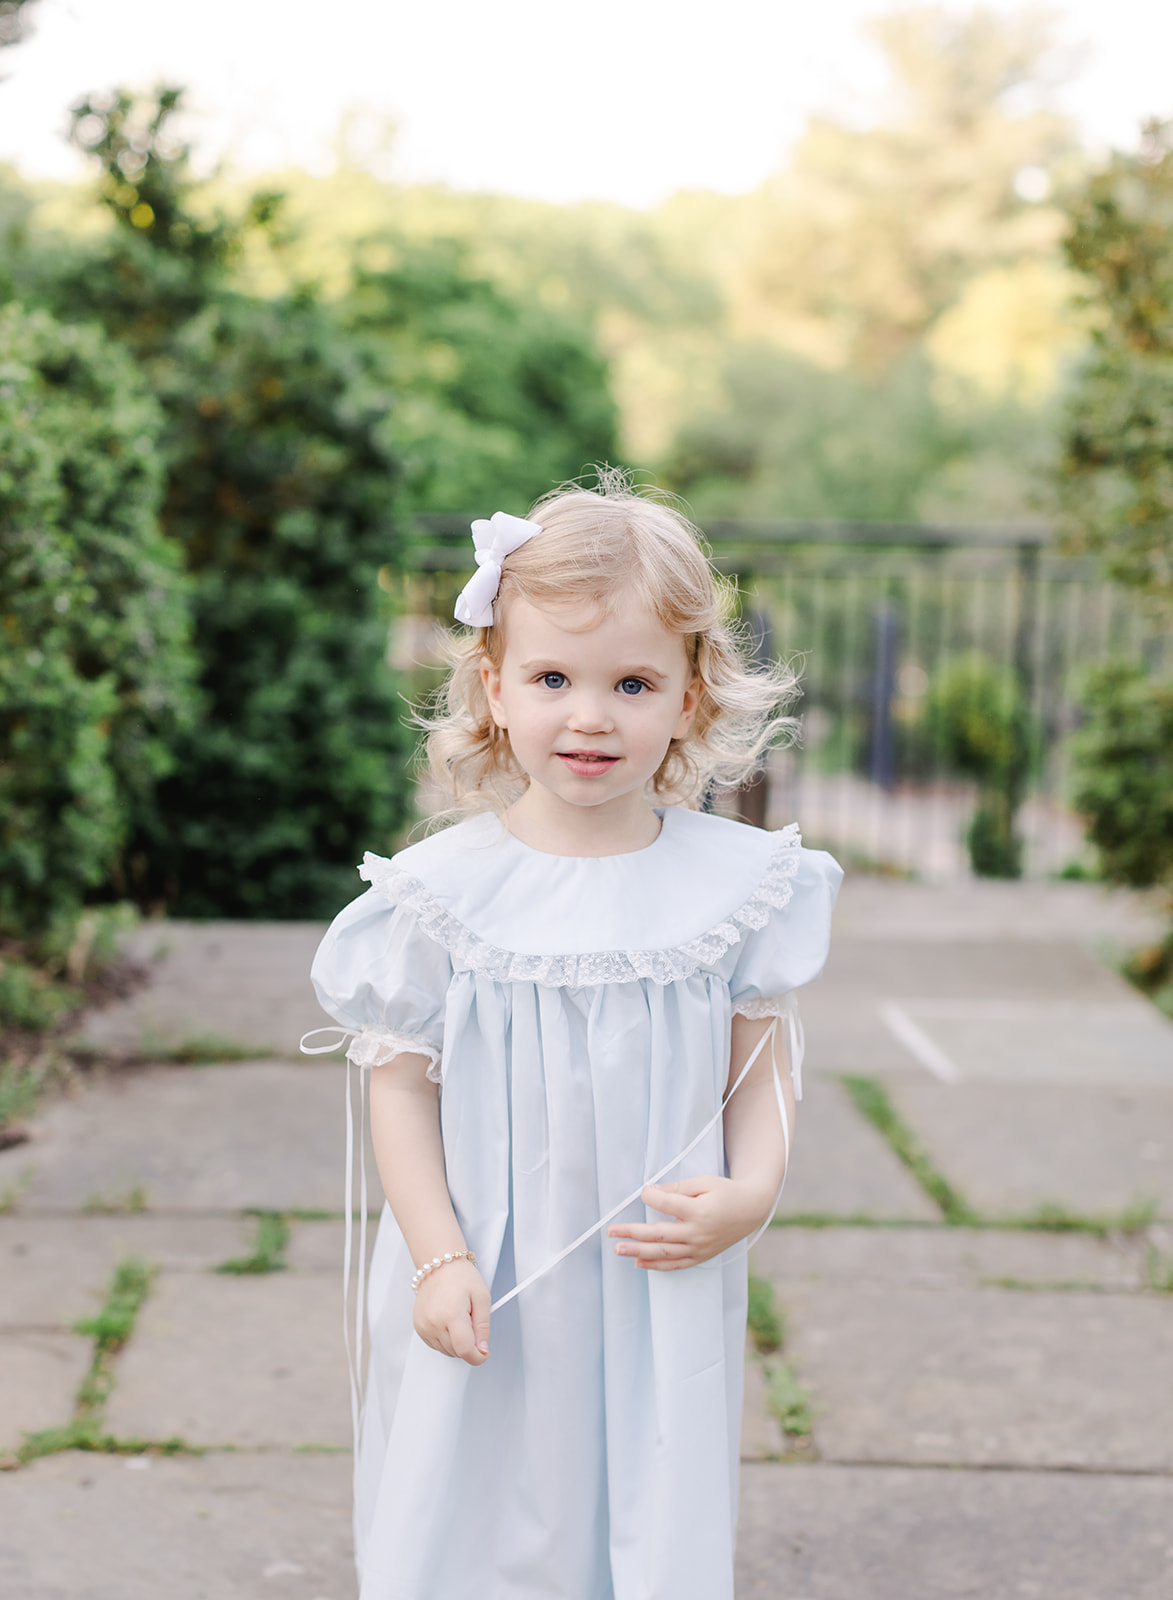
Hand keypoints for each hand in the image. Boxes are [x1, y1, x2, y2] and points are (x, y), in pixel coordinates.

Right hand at [412, 1258, 490, 1363]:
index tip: (485, 1353)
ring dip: (457, 1343)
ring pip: (447, 1351)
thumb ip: (483, 1327)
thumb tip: (483, 1349)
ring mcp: (424, 1326)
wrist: (439, 1264)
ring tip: (460, 1318)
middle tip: (472, 1321)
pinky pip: (437, 1345)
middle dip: (469, 1344)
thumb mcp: (482, 1297)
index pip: (465, 1350)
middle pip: (457, 1352)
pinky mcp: (419, 1327)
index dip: (478, 1357)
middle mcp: (434, 1322)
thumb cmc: (460, 1276)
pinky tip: (450, 1322)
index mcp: (451, 1314)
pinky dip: (446, 1339)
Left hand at [607, 1175, 772, 1270]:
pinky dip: (655, 1265)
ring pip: (663, 1253)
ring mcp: (699, 1248)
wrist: (751, 1210)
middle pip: (658, 1234)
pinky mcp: (701, 1257)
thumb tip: (652, 1192)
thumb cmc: (726, 1192)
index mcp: (700, 1211)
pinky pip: (675, 1265)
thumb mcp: (704, 1182)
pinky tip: (638, 1262)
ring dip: (638, 1251)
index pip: (666, 1205)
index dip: (650, 1197)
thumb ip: (678, 1189)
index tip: (642, 1191)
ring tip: (618, 1249)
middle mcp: (697, 1233)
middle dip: (632, 1232)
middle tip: (610, 1230)